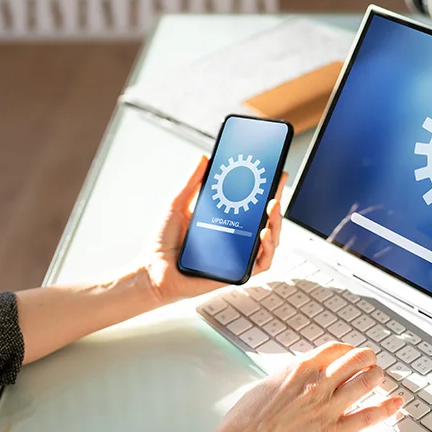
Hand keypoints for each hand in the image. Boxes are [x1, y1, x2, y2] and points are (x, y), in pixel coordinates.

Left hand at [136, 155, 286, 305]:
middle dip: (276, 201)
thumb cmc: (163, 243)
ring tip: (272, 207)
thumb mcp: (177, 205)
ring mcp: (238, 255)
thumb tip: (204, 158)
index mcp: (225, 221)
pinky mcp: (237, 272)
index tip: (274, 173)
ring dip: (277, 222)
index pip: (252, 203)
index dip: (267, 189)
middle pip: (267, 220)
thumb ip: (191, 182)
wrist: (154, 270)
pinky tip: (264, 233)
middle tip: (276, 186)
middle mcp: (236, 238)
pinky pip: (262, 262)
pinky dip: (267, 248)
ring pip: (271, 240)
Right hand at [213, 343, 404, 431]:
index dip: (348, 350)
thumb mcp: (264, 387)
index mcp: (299, 369)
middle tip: (371, 362)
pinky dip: (386, 408)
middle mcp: (317, 383)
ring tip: (380, 376)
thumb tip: (292, 382)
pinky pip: (367, 416)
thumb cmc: (244, 423)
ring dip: (377, 377)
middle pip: (355, 361)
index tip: (351, 353)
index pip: (334, 350)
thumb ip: (286, 381)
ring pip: (366, 382)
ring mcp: (327, 407)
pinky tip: (395, 403)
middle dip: (367, 359)